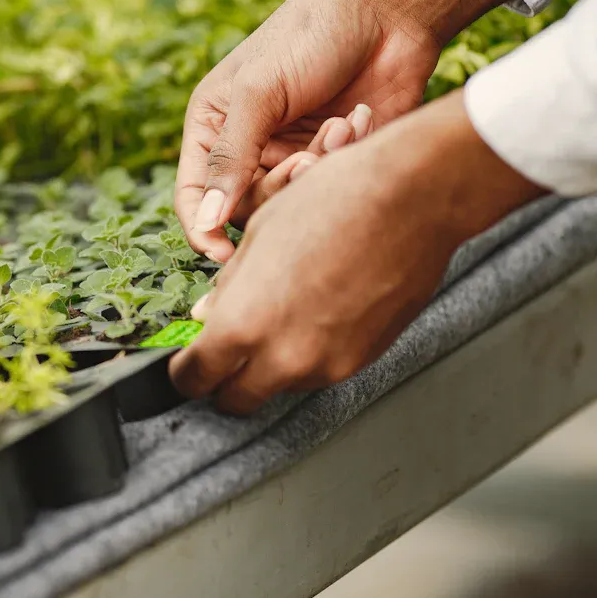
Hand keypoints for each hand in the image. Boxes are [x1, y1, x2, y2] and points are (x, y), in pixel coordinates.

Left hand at [167, 91, 546, 414]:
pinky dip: (307, 354)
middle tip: (224, 356)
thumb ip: (227, 289)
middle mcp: (283, 358)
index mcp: (243, 325)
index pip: (195, 378)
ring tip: (283, 313)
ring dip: (269, 366)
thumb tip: (206, 315)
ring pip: (278, 386)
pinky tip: (317, 310)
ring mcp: (326, 365)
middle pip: (234, 401)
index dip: (185, 371)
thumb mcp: (259, 237)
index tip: (188, 362)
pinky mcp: (361, 360)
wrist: (413, 196)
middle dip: (222, 383)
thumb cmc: (333, 201)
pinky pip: (318, 370)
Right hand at [175, 0, 514, 261]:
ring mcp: (288, 155)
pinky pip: (327, 187)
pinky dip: (344, 156)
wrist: (387, 14)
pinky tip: (360, 118)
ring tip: (340, 129)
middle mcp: (247, 147)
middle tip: (306, 163)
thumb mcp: (258, 93)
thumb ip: (230, 159)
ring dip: (317, 169)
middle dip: (278, 188)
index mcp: (213, 127)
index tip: (224, 257)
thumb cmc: (311, 36)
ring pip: (288, 202)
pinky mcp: (330, 159)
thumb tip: (206, 223)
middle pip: (244, 207)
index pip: (194, 195)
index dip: (203, 230)